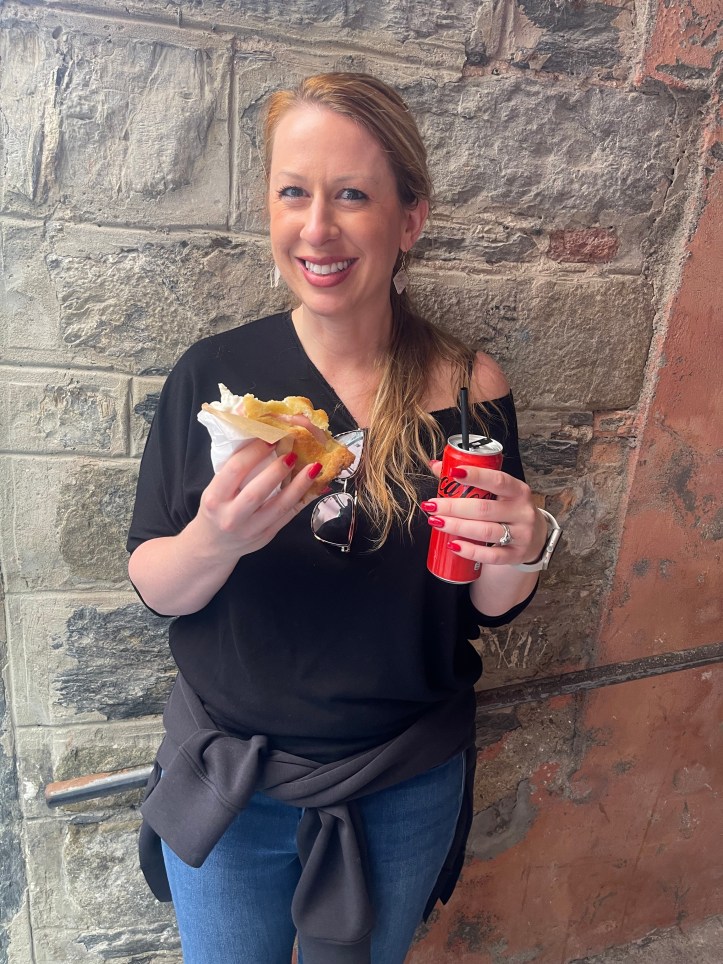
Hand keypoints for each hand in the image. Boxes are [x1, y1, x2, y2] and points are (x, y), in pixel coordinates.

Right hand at [194, 438, 321, 560]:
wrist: (213, 545)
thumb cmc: (216, 509)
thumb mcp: (215, 489)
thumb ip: (235, 470)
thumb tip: (264, 440)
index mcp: (215, 498)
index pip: (235, 470)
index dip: (254, 451)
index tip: (270, 437)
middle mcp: (231, 516)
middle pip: (256, 492)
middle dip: (277, 470)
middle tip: (292, 453)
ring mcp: (251, 529)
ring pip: (279, 507)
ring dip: (299, 486)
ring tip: (313, 468)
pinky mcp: (267, 536)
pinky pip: (289, 516)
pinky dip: (303, 499)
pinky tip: (315, 486)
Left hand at [423, 461, 547, 566]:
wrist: (537, 538)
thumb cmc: (510, 510)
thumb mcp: (499, 492)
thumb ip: (470, 479)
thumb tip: (437, 466)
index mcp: (518, 490)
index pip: (498, 480)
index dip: (476, 475)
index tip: (453, 473)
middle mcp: (522, 512)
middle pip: (484, 509)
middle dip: (454, 507)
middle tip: (431, 506)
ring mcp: (521, 535)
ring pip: (485, 531)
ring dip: (457, 527)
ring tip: (436, 522)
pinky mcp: (516, 555)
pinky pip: (491, 555)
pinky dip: (470, 551)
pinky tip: (453, 545)